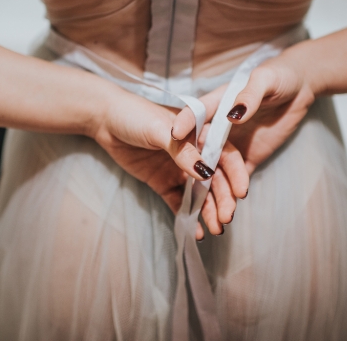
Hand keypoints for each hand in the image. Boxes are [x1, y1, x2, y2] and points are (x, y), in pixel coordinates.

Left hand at [92, 88, 248, 239]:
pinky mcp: (163, 183)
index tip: (241, 193)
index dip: (235, 174)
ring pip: (200, 194)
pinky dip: (188, 217)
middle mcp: (194, 153)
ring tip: (216, 229)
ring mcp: (179, 169)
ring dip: (209, 211)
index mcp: (200, 134)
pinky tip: (196, 231)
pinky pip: (179, 202)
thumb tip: (206, 173)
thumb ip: (183, 151)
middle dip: (223, 199)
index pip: (225, 154)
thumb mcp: (161, 130)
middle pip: (215, 179)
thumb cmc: (136, 115)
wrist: (105, 120)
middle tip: (226, 218)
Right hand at [171, 52, 316, 231]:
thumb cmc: (280, 77)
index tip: (172, 135)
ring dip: (211, 196)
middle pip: (201, 153)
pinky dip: (225, 199)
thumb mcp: (265, 80)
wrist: (299, 88)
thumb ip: (249, 95)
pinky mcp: (246, 158)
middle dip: (196, 177)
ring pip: (213, 173)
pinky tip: (220, 216)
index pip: (195, 115)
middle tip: (197, 198)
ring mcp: (230, 145)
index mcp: (217, 105)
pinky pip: (231, 181)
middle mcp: (217, 128)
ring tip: (216, 220)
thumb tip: (234, 115)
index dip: (183, 124)